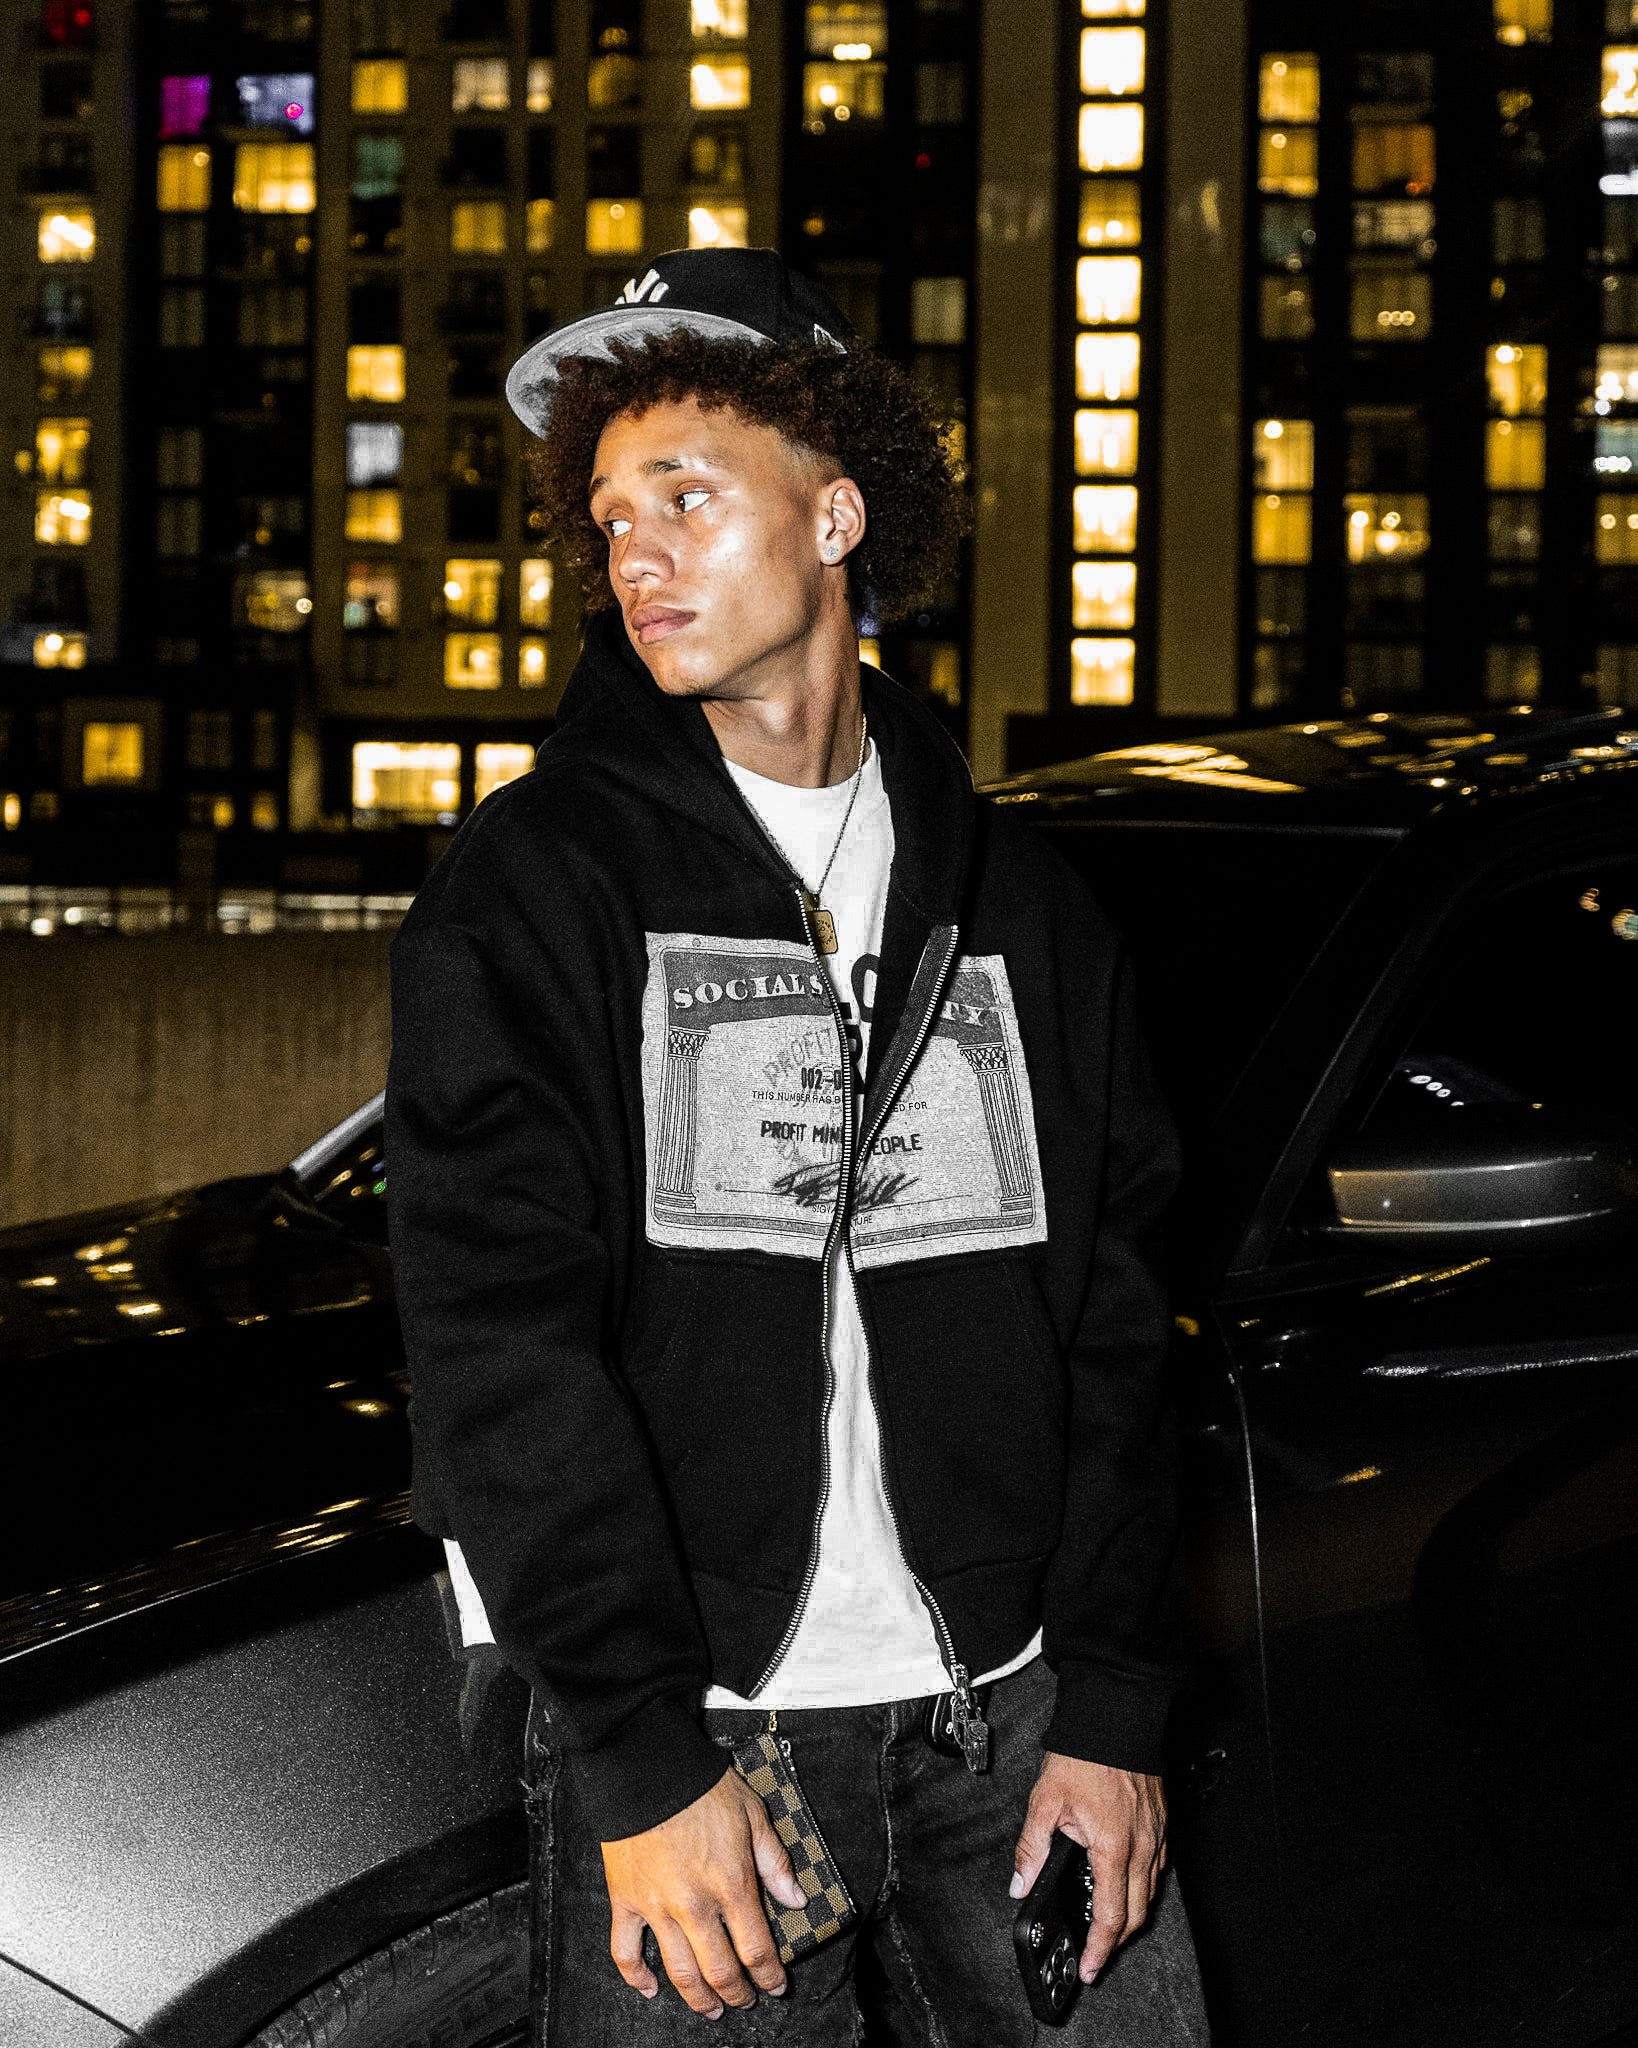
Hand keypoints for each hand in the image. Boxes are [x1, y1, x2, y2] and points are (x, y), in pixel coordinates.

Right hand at [603, 1768, 807, 2017]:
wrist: (646, 1767)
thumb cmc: (701, 1786)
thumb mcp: (753, 1814)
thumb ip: (775, 1861)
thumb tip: (796, 1900)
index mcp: (732, 1883)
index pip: (757, 1950)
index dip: (770, 1977)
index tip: (776, 1987)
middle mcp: (696, 1905)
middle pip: (720, 1972)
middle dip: (738, 1994)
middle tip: (745, 2002)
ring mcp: (658, 1907)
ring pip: (680, 1972)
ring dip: (698, 1999)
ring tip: (711, 2009)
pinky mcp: (626, 1901)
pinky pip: (626, 1952)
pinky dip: (636, 1978)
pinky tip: (650, 1989)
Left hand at [1010, 1752, 1166, 1984]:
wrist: (1117, 1715)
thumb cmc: (1085, 1753)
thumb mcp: (1046, 1800)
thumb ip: (1032, 1847)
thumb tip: (1020, 1883)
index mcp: (1113, 1848)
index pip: (1110, 1915)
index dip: (1100, 1949)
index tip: (1090, 1968)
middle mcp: (1142, 1848)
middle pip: (1137, 1914)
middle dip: (1117, 1942)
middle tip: (1098, 1955)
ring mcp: (1157, 1836)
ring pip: (1152, 1893)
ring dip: (1132, 1914)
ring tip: (1108, 1925)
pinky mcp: (1163, 1823)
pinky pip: (1158, 1868)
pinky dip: (1143, 1886)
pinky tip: (1126, 1883)